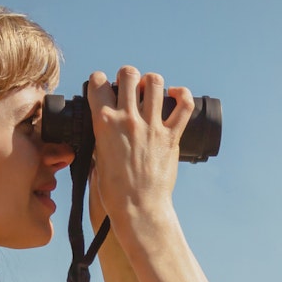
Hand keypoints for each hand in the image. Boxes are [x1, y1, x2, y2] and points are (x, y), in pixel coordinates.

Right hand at [85, 67, 192, 229]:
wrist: (137, 207)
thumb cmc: (114, 190)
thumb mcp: (97, 157)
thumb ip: (101, 136)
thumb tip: (104, 125)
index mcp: (104, 122)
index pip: (98, 82)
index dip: (100, 80)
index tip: (103, 85)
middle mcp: (128, 119)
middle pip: (129, 74)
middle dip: (128, 76)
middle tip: (130, 87)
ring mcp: (151, 126)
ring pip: (155, 82)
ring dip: (151, 82)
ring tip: (151, 90)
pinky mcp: (171, 136)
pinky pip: (183, 106)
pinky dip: (182, 95)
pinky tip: (176, 94)